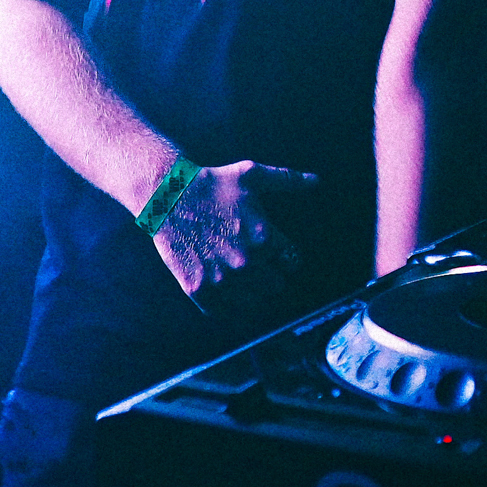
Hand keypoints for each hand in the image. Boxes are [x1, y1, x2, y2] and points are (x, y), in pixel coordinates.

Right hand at [152, 159, 315, 309]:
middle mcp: (246, 263)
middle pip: (276, 285)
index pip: (292, 261)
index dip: (286, 256)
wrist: (169, 195)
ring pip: (253, 301)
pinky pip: (224, 312)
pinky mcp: (199, 289)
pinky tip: (223, 286)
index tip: (277, 252)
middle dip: (270, 274)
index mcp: (264, 237)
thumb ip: (288, 180)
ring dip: (250, 290)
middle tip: (256, 262)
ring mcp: (222, 279)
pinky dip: (226, 304)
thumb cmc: (212, 183)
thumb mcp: (252, 175)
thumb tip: (317, 181)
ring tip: (239, 274)